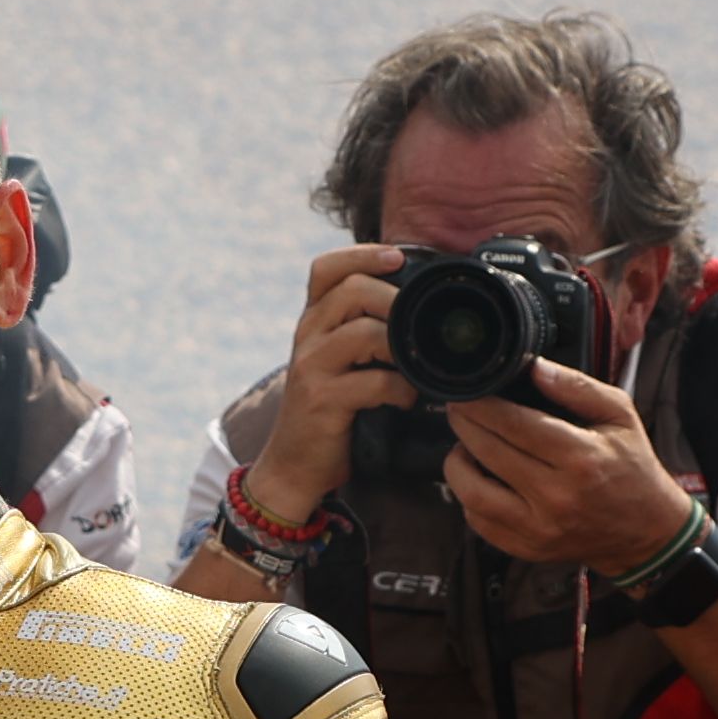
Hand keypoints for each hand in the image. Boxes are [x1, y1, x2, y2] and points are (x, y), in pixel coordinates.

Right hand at [230, 246, 420, 523]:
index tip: (398, 257)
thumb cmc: (329, 410)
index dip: (363, 254)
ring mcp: (312, 367)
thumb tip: (417, 307)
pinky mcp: (323, 400)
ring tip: (418, 366)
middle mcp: (307, 335)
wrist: (294, 464)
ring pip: (364, 332)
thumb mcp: (337, 360)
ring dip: (403, 345)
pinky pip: (374, 382)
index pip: (326, 268)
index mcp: (312, 320)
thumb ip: (362, 330)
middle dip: (396, 299)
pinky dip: (402, 389)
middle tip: (422, 322)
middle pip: (352, 290)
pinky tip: (406, 400)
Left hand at [437, 353, 693, 573]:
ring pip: (472, 493)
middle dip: (465, 425)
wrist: (646, 533)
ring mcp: (538, 527)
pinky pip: (479, 522)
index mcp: (579, 457)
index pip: (515, 424)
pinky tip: (478, 478)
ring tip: (463, 445)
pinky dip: (469, 496)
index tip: (467, 392)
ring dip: (457, 464)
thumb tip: (534, 368)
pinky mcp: (527, 549)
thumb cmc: (633, 468)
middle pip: (489, 452)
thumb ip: (577, 387)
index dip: (483, 405)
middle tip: (458, 409)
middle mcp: (555, 495)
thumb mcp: (620, 415)